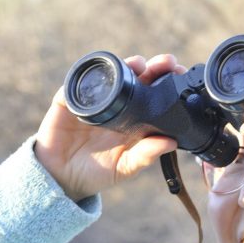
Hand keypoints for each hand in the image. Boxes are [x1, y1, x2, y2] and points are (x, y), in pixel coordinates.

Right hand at [34, 54, 185, 200]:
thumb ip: (145, 155)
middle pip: (138, 78)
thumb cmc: (98, 173)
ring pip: (111, 75)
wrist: (63, 179)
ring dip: (125, 65)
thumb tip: (171, 142)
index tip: (180, 76)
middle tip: (167, 63)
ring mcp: (94, 101)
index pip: (154, 96)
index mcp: (135, 119)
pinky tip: (101, 75)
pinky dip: (88, 79)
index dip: (167, 83)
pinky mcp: (69, 101)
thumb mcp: (125, 167)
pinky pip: (77, 85)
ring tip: (138, 64)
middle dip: (153, 67)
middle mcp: (118, 105)